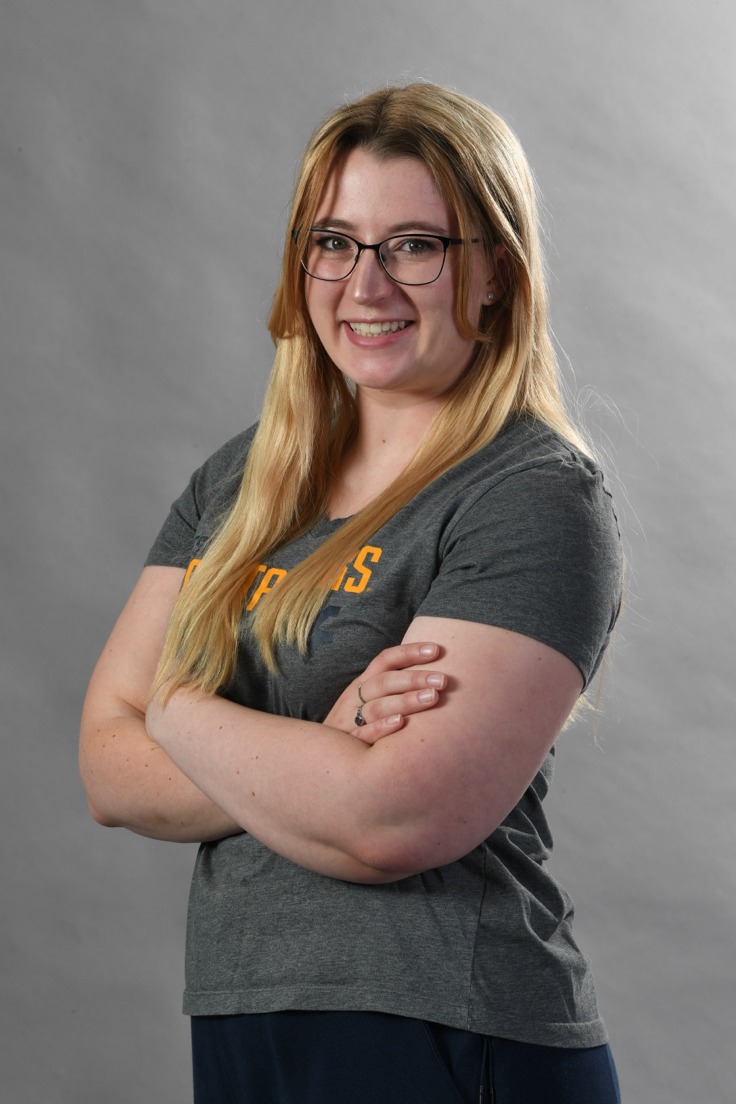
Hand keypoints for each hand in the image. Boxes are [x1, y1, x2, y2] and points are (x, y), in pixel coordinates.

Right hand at [324, 641, 447, 745]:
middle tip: (443, 680)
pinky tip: (401, 723)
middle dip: (415, 679)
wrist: (323, 755)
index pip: (385, 660)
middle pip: (384, 682)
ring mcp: (349, 720)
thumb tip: (432, 674)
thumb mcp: (366, 700)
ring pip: (378, 707)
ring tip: (432, 698)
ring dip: (406, 701)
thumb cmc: (355, 724)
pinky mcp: (348, 744)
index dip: (409, 652)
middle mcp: (355, 698)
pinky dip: (381, 728)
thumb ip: (392, 687)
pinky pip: (364, 734)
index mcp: (362, 683)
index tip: (436, 649)